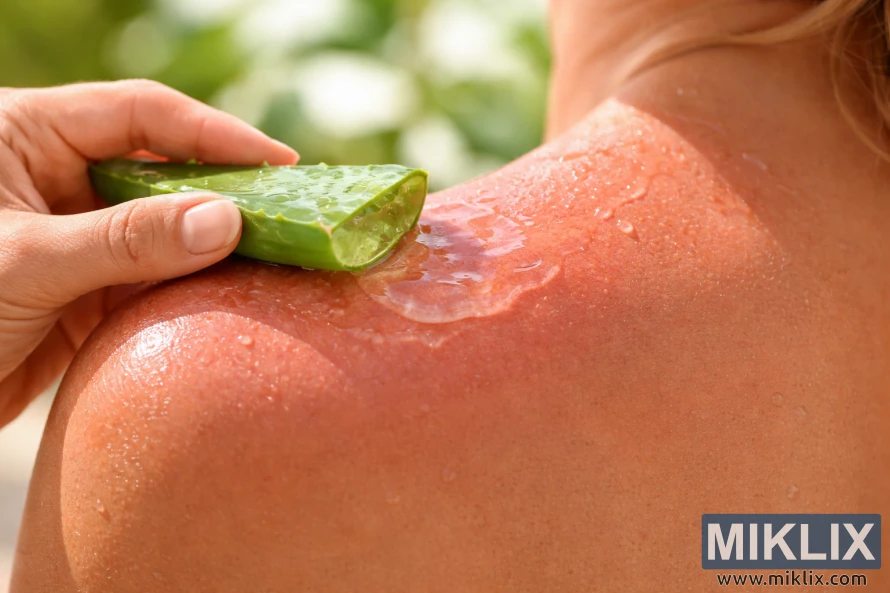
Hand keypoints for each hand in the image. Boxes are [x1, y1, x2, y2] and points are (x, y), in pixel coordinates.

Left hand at [0, 80, 297, 426]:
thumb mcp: (27, 262)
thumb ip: (126, 239)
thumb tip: (226, 221)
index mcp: (26, 136)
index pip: (138, 114)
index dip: (212, 133)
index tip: (277, 162)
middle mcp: (56, 178)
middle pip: (162, 168)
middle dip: (224, 188)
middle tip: (292, 208)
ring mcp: (76, 235)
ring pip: (164, 227)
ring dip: (214, 242)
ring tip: (279, 252)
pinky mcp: (87, 289)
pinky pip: (155, 277)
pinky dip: (193, 286)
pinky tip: (234, 291)